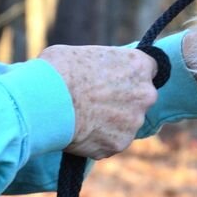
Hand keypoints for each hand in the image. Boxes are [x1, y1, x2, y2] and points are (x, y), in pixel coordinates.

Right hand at [39, 45, 158, 158]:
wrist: (47, 101)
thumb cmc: (59, 70)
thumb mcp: (85, 53)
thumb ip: (104, 65)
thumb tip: (98, 71)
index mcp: (139, 65)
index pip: (149, 69)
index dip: (132, 76)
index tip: (119, 80)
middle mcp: (145, 94)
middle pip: (140, 99)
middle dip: (123, 101)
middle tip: (97, 102)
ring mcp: (135, 121)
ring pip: (126, 123)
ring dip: (111, 122)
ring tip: (83, 118)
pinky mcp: (120, 143)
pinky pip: (112, 142)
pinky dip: (99, 140)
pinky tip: (80, 132)